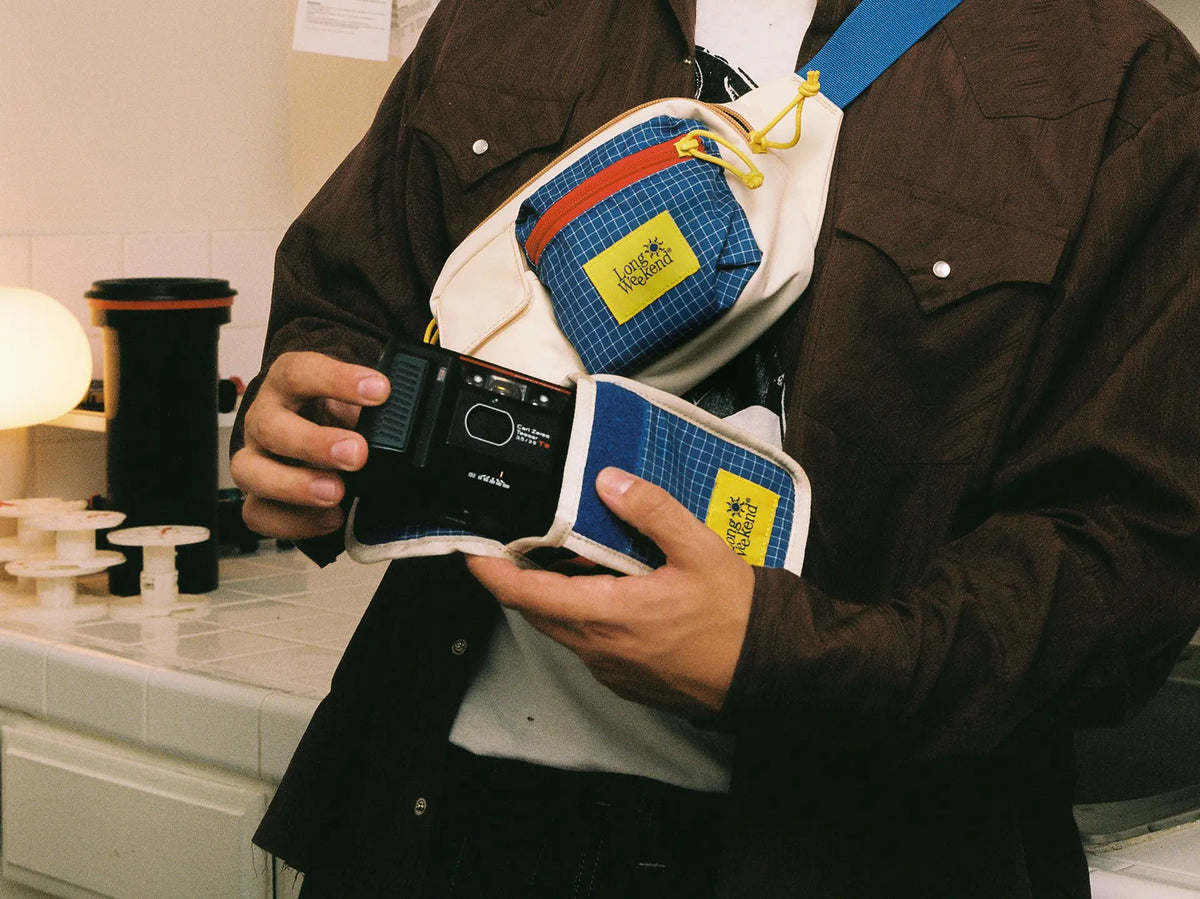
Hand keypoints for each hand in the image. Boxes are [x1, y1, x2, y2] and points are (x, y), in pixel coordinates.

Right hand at [230, 351, 388, 539]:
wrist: (316, 443)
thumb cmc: (334, 417)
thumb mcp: (355, 403)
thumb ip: (375, 411)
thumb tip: (406, 421)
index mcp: (288, 384)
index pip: (301, 372)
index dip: (337, 380)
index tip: (379, 391)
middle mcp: (264, 419)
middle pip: (271, 426)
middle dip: (314, 443)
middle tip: (357, 454)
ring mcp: (254, 459)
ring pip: (250, 471)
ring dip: (294, 485)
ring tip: (336, 493)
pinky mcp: (255, 497)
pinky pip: (258, 514)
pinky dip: (295, 521)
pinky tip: (332, 518)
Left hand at [466, 467, 754, 715]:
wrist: (770, 672)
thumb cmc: (737, 617)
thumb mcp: (701, 550)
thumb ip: (652, 512)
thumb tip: (609, 481)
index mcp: (610, 615)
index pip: (527, 595)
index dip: (492, 573)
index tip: (473, 553)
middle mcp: (601, 649)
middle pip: (538, 612)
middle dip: (521, 579)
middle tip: (523, 543)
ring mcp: (611, 669)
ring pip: (563, 629)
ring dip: (557, 597)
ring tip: (577, 560)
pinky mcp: (626, 680)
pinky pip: (588, 645)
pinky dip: (585, 618)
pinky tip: (612, 594)